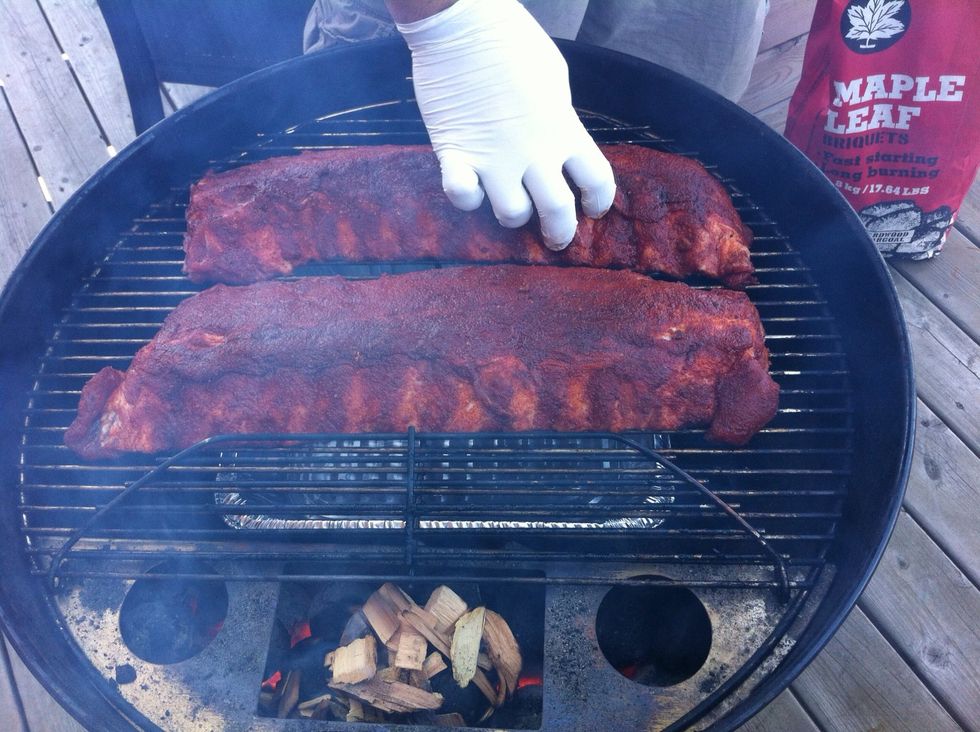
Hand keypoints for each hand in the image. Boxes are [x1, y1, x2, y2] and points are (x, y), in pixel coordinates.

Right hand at [393, 0, 615, 249]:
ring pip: (512, 214)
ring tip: (509, 204)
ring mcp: (494, 157)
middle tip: (556, 238)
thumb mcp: (554, 80)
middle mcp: (534, 151)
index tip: (593, 209)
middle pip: (558, 212)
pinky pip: (462, 196)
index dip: (600, 202)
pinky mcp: (455, 153)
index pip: (598, 181)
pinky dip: (466, 198)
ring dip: (513, 216)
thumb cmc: (512, 42)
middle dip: (561, 233)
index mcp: (565, 129)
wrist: (463, 24)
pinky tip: (469, 186)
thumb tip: (559, 143)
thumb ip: (560, 120)